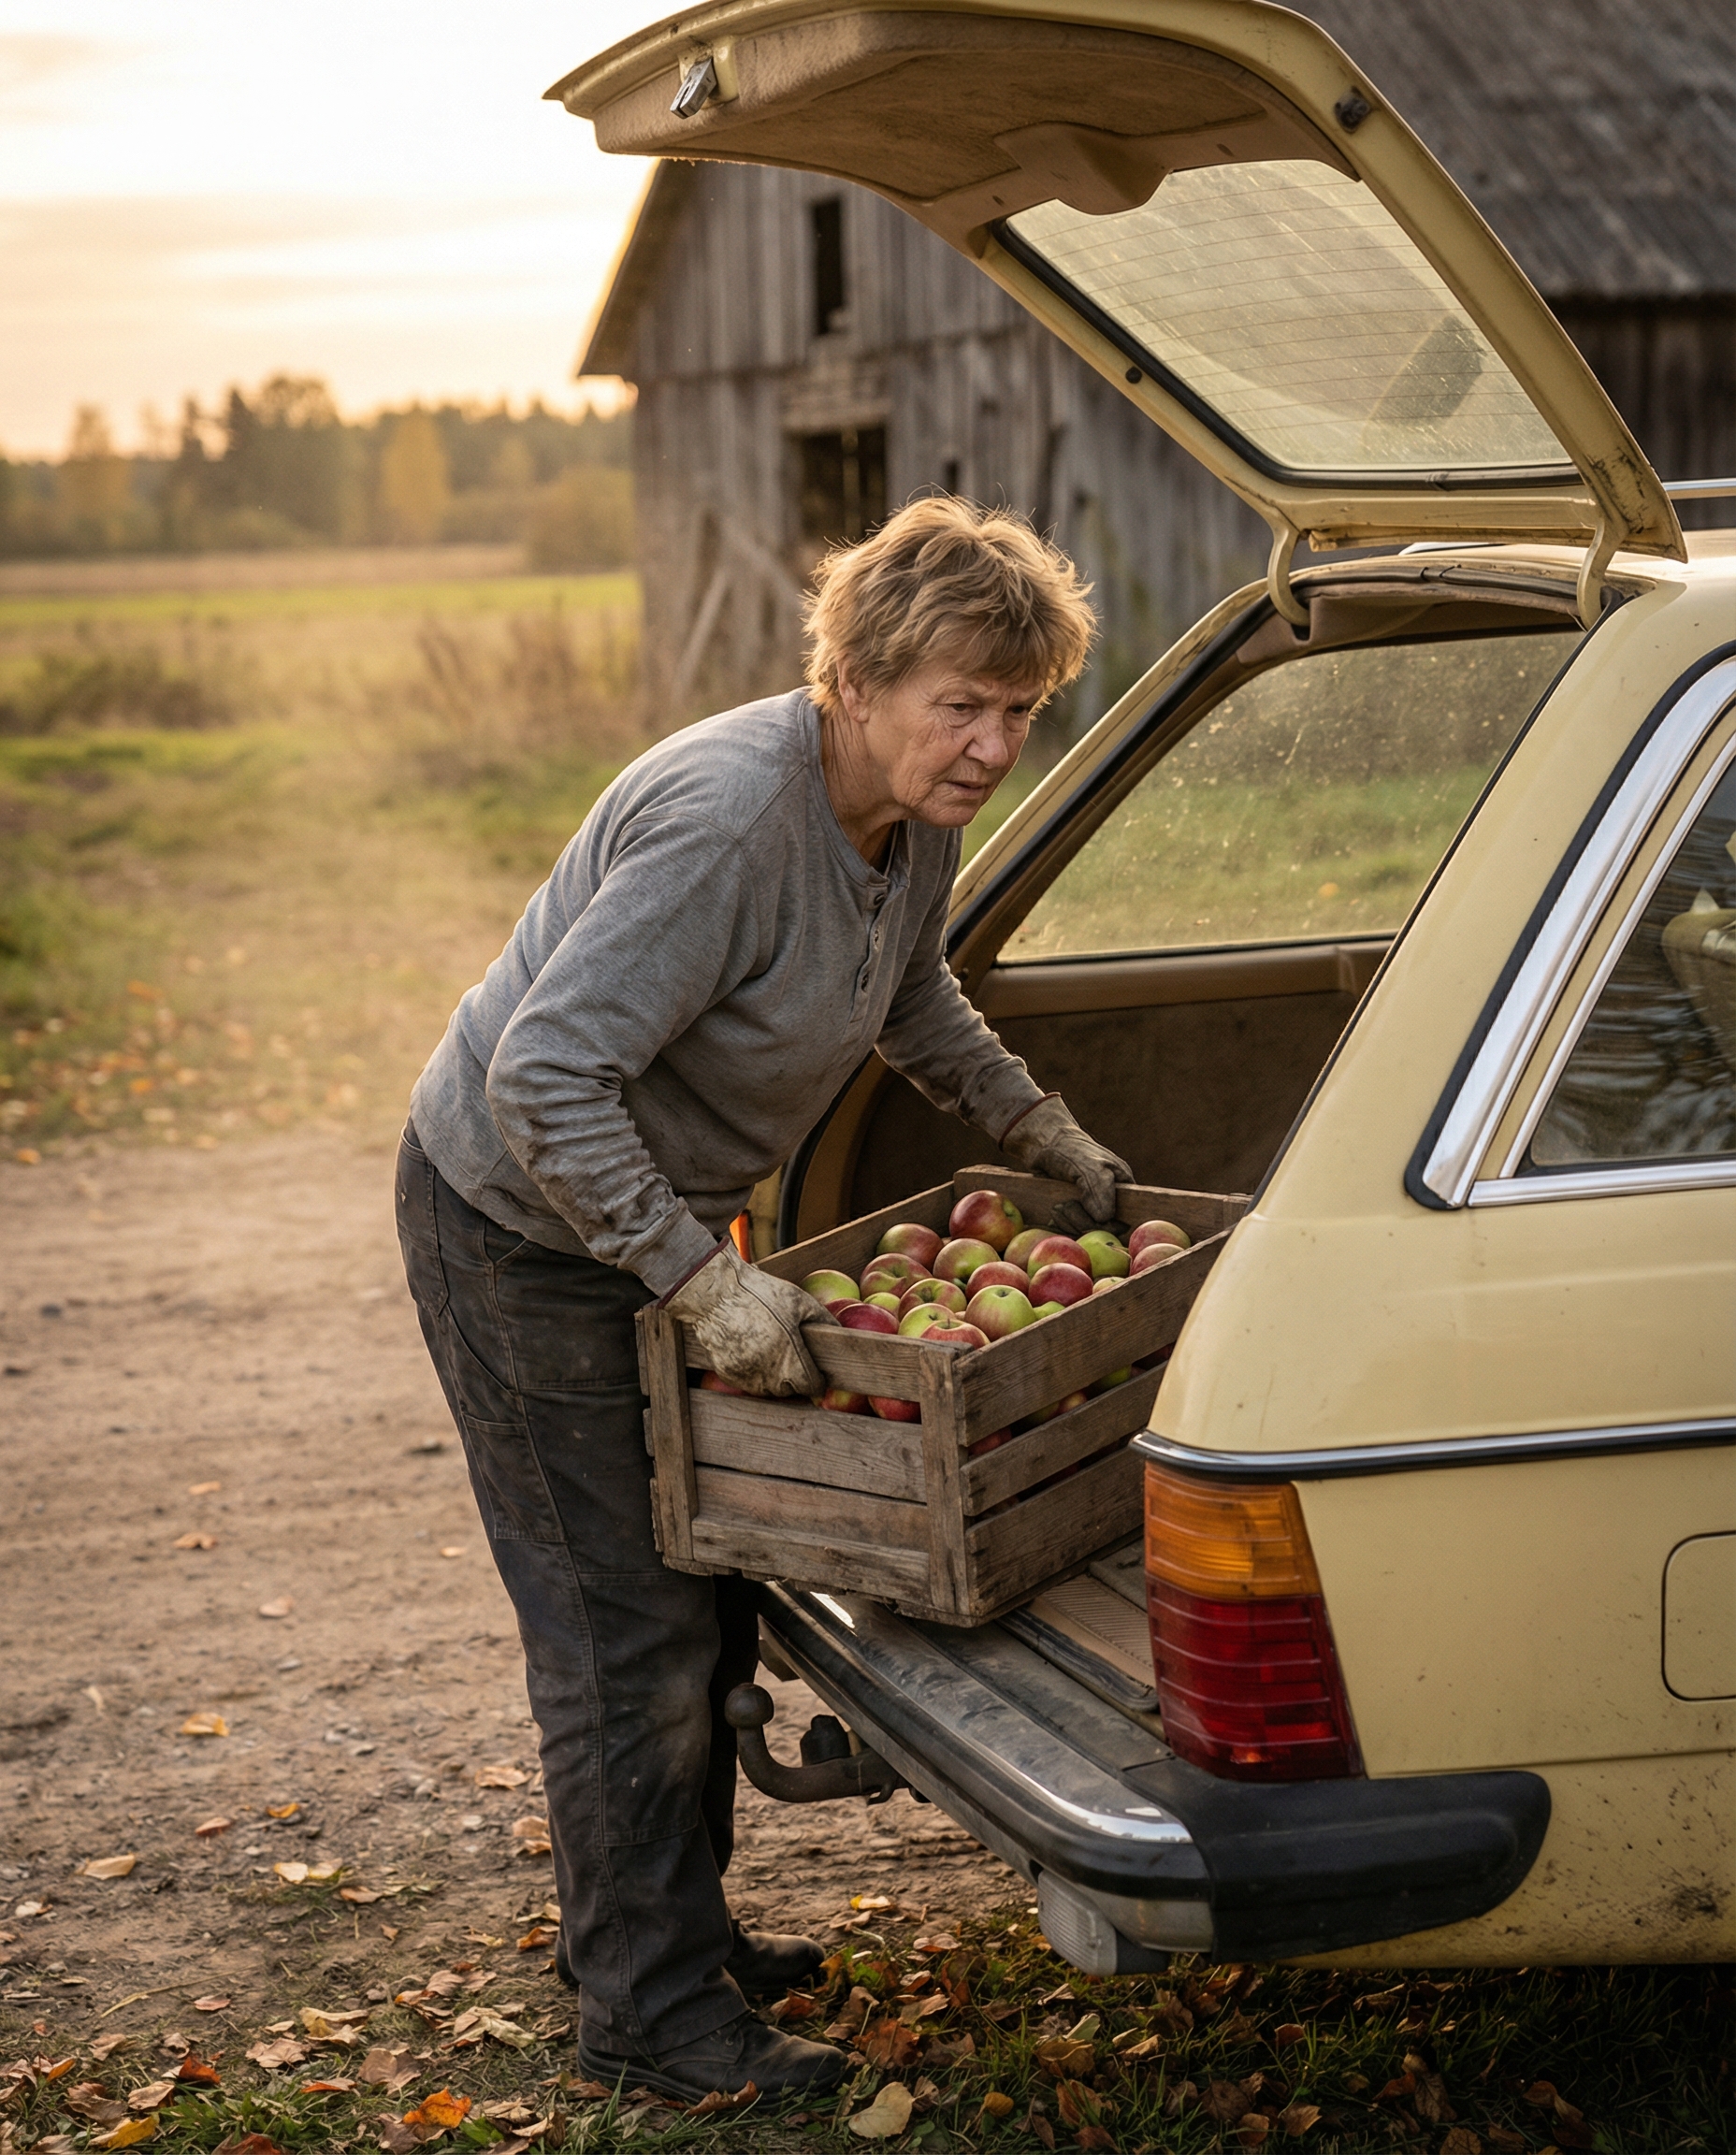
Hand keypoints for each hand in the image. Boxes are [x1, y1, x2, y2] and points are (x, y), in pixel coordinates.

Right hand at [663, 1242, 836, 1396]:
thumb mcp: (799, 1301)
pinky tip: (752, 1350)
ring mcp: (746, 1375)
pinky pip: (747, 1381)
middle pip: (790, 1391)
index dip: (818, 1381)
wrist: (717, 1294)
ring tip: (773, 1352)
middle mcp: (769, 1373)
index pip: (812, 1387)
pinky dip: (753, 1373)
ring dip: (775, 1379)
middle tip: (795, 1358)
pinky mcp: (727, 1373)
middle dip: (796, 1379)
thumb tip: (841, 1334)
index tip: (818, 1374)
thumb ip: (823, 1320)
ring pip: (767, 1390)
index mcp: (791, 1357)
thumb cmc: (762, 1294)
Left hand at [997, 1094, 1131, 1236]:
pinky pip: (1072, 1230)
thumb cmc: (1072, 1151)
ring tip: (1057, 1206)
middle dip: (1084, 1223)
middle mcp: (1111, 1201)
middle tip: (1065, 1206)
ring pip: (1087, 1232)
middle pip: (1105, 1230)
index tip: (1095, 1218)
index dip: (1112, 1224)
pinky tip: (1054, 1211)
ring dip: (1070, 1222)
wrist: (1045, 1146)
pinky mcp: (1074, 1215)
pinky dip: (1062, 1225)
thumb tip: (1104, 1218)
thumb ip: (1100, 1189)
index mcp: (1124, 1188)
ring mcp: (1092, 1209)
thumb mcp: (1090, 1166)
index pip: (1128, 1218)